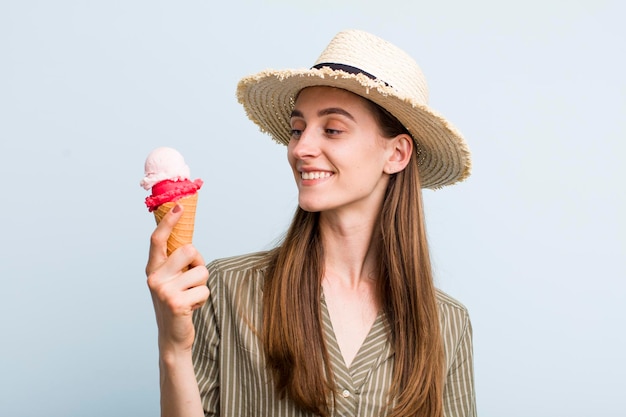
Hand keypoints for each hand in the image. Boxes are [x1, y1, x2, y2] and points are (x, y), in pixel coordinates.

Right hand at [145, 203, 209, 354]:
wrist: (172, 338)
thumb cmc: (177, 304)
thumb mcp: (172, 281)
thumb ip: (176, 264)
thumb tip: (188, 243)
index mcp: (153, 269)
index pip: (158, 240)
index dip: (168, 222)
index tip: (179, 207)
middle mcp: (154, 277)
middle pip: (189, 250)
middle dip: (199, 263)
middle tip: (192, 279)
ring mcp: (163, 290)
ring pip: (201, 271)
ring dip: (202, 285)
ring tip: (191, 297)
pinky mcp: (176, 303)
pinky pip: (204, 289)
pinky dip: (203, 298)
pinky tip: (192, 308)